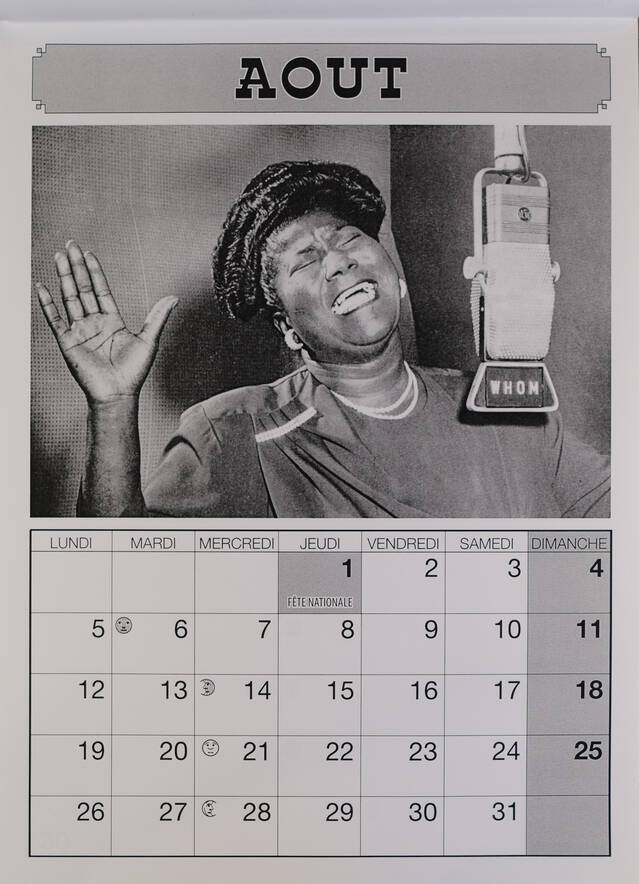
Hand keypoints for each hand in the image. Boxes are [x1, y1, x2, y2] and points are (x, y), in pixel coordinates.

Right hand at [36, 241, 177, 404]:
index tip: (89, 254)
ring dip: (64, 277)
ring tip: (59, 257)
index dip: (95, 272)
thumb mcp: (149, 340)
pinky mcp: (67, 342)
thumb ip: (158, 317)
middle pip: (83, 288)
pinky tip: (42, 286)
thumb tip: (173, 298)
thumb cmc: (134, 373)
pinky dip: (47, 303)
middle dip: (77, 266)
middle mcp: (94, 323)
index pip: (101, 290)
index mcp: (112, 321)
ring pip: (69, 298)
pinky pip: (55, 319)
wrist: (118, 394)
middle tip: (70, 245)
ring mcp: (80, 331)